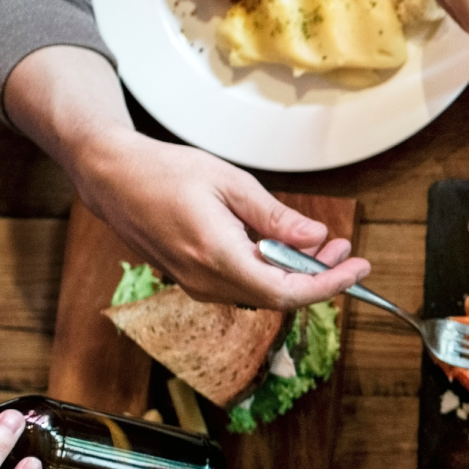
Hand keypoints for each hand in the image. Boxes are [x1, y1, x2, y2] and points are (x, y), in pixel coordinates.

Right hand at [73, 128, 367, 309]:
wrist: (111, 177)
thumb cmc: (164, 172)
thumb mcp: (230, 184)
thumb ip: (275, 217)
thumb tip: (315, 237)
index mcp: (217, 256)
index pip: (286, 291)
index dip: (328, 284)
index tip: (357, 268)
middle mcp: (204, 279)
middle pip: (278, 296)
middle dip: (319, 276)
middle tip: (344, 250)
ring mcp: (195, 284)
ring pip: (261, 293)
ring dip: (296, 273)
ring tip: (323, 245)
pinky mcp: (191, 279)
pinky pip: (242, 285)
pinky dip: (271, 271)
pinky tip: (285, 248)